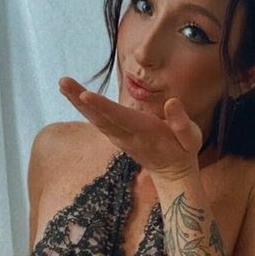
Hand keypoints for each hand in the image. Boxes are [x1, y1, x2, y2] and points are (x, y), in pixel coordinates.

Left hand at [58, 77, 202, 179]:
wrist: (172, 173)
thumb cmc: (183, 151)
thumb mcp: (191, 138)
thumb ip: (182, 123)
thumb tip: (172, 102)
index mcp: (145, 132)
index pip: (121, 117)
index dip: (103, 106)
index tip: (86, 95)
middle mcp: (127, 136)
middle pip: (100, 117)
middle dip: (80, 99)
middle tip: (63, 81)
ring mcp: (119, 138)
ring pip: (95, 119)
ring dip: (77, 102)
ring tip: (63, 83)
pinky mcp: (116, 136)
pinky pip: (98, 121)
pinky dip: (84, 108)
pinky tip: (74, 94)